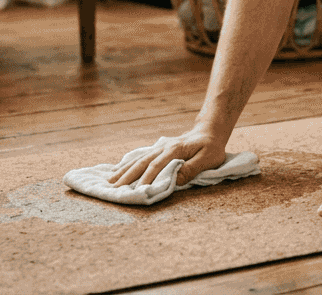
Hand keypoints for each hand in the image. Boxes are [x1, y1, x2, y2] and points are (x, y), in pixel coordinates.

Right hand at [109, 128, 226, 187]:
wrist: (208, 131)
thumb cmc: (211, 147)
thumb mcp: (208, 159)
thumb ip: (191, 169)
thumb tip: (174, 180)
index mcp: (175, 150)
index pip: (157, 166)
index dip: (147, 178)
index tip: (137, 191)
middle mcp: (163, 147)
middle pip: (142, 162)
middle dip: (128, 176)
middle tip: (115, 189)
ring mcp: (159, 147)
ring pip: (138, 159)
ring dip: (124, 170)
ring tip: (110, 181)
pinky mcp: (158, 149)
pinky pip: (140, 156)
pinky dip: (128, 163)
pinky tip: (118, 169)